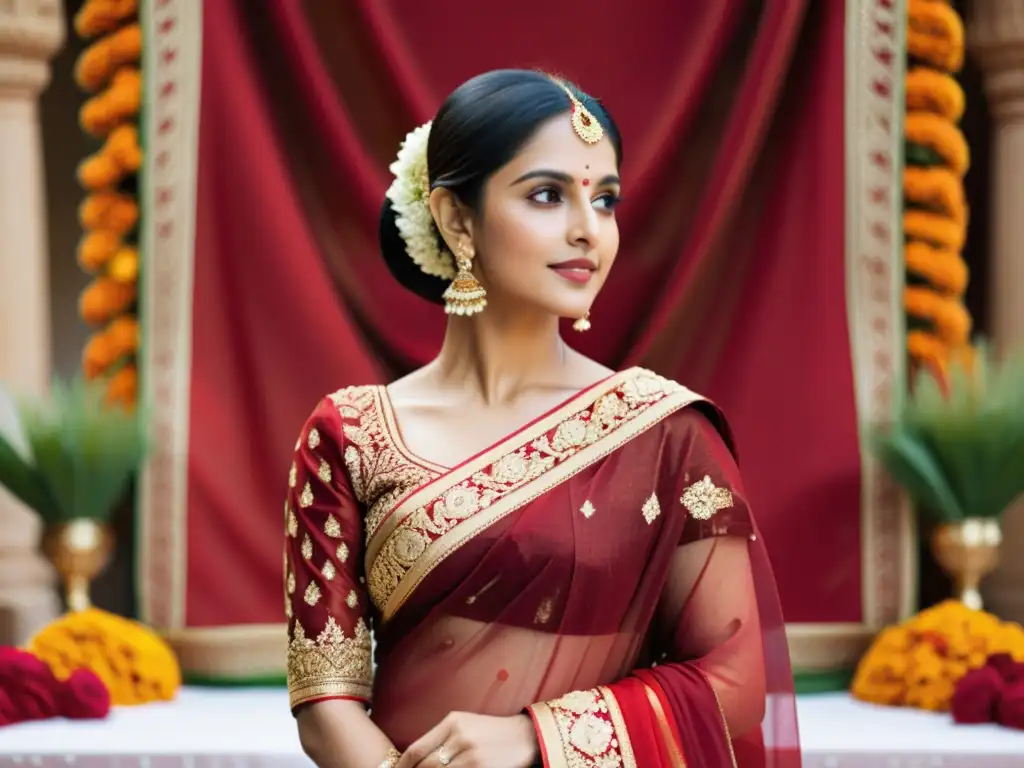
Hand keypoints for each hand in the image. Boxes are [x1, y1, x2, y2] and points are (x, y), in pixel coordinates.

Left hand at [395, 711, 538, 767]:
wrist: (525, 737)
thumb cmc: (491, 733)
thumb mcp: (465, 725)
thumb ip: (441, 738)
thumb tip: (417, 760)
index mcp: (452, 722)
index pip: (416, 749)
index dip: (403, 767)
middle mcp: (459, 737)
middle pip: (426, 766)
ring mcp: (471, 755)